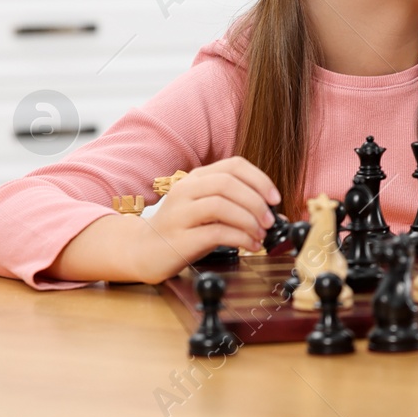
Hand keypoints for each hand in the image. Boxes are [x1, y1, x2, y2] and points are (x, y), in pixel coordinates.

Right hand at [133, 157, 281, 281]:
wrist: (142, 251)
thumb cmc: (183, 230)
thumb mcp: (209, 211)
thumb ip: (237, 206)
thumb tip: (275, 214)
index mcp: (196, 178)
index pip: (234, 165)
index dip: (260, 179)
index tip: (275, 198)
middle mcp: (186, 190)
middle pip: (228, 183)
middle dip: (256, 201)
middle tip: (270, 220)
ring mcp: (180, 213)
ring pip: (221, 205)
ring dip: (248, 220)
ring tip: (261, 234)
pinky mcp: (179, 238)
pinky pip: (215, 233)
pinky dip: (240, 238)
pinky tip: (249, 246)